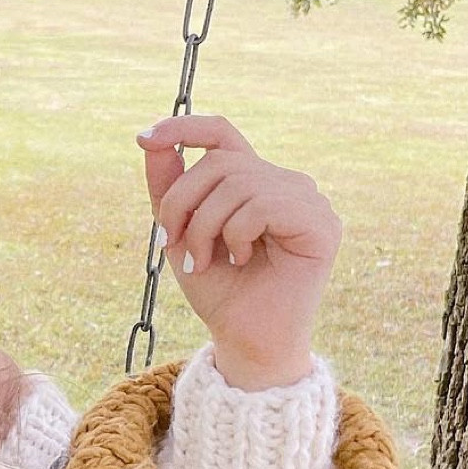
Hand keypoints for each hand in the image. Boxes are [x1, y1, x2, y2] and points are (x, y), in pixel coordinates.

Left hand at [135, 114, 339, 387]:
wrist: (245, 341)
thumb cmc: (219, 291)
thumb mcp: (181, 235)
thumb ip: (168, 189)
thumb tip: (150, 141)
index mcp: (254, 183)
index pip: (222, 134)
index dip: (185, 127)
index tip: (145, 138)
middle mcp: (284, 184)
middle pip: (220, 162)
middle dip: (182, 202)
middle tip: (172, 243)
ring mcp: (307, 200)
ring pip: (239, 181)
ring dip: (205, 225)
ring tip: (203, 261)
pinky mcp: (321, 223)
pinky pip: (263, 204)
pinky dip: (236, 233)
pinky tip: (240, 260)